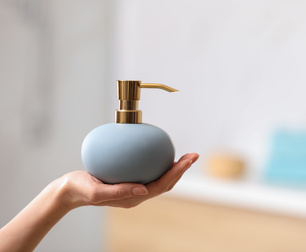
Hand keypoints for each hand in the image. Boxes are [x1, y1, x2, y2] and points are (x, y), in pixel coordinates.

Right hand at [56, 153, 198, 209]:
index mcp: (133, 198)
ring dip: (174, 167)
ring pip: (159, 178)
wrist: (69, 191)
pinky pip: (147, 171)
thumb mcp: (96, 191)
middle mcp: (137, 194)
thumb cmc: (80, 190)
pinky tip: (156, 150)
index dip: (176, 174)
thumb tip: (144, 189)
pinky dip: (157, 162)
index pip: (161, 186)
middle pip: (165, 183)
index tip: (187, 160)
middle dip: (181, 170)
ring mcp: (134, 188)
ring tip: (183, 154)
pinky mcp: (128, 181)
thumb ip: (119, 192)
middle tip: (193, 155)